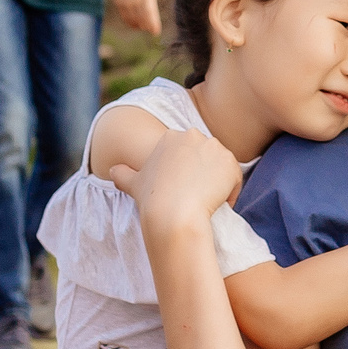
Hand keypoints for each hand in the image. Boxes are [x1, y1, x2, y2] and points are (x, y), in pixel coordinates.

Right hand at [116, 128, 243, 226]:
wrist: (173, 212)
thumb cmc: (152, 199)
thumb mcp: (133, 183)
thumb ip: (123, 173)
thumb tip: (112, 171)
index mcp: (171, 136)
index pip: (187, 151)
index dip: (187, 171)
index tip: (183, 189)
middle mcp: (194, 135)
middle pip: (205, 154)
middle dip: (204, 173)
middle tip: (197, 196)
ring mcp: (214, 148)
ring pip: (221, 165)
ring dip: (218, 182)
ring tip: (209, 201)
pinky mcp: (231, 163)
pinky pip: (235, 178)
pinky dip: (231, 192)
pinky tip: (220, 205)